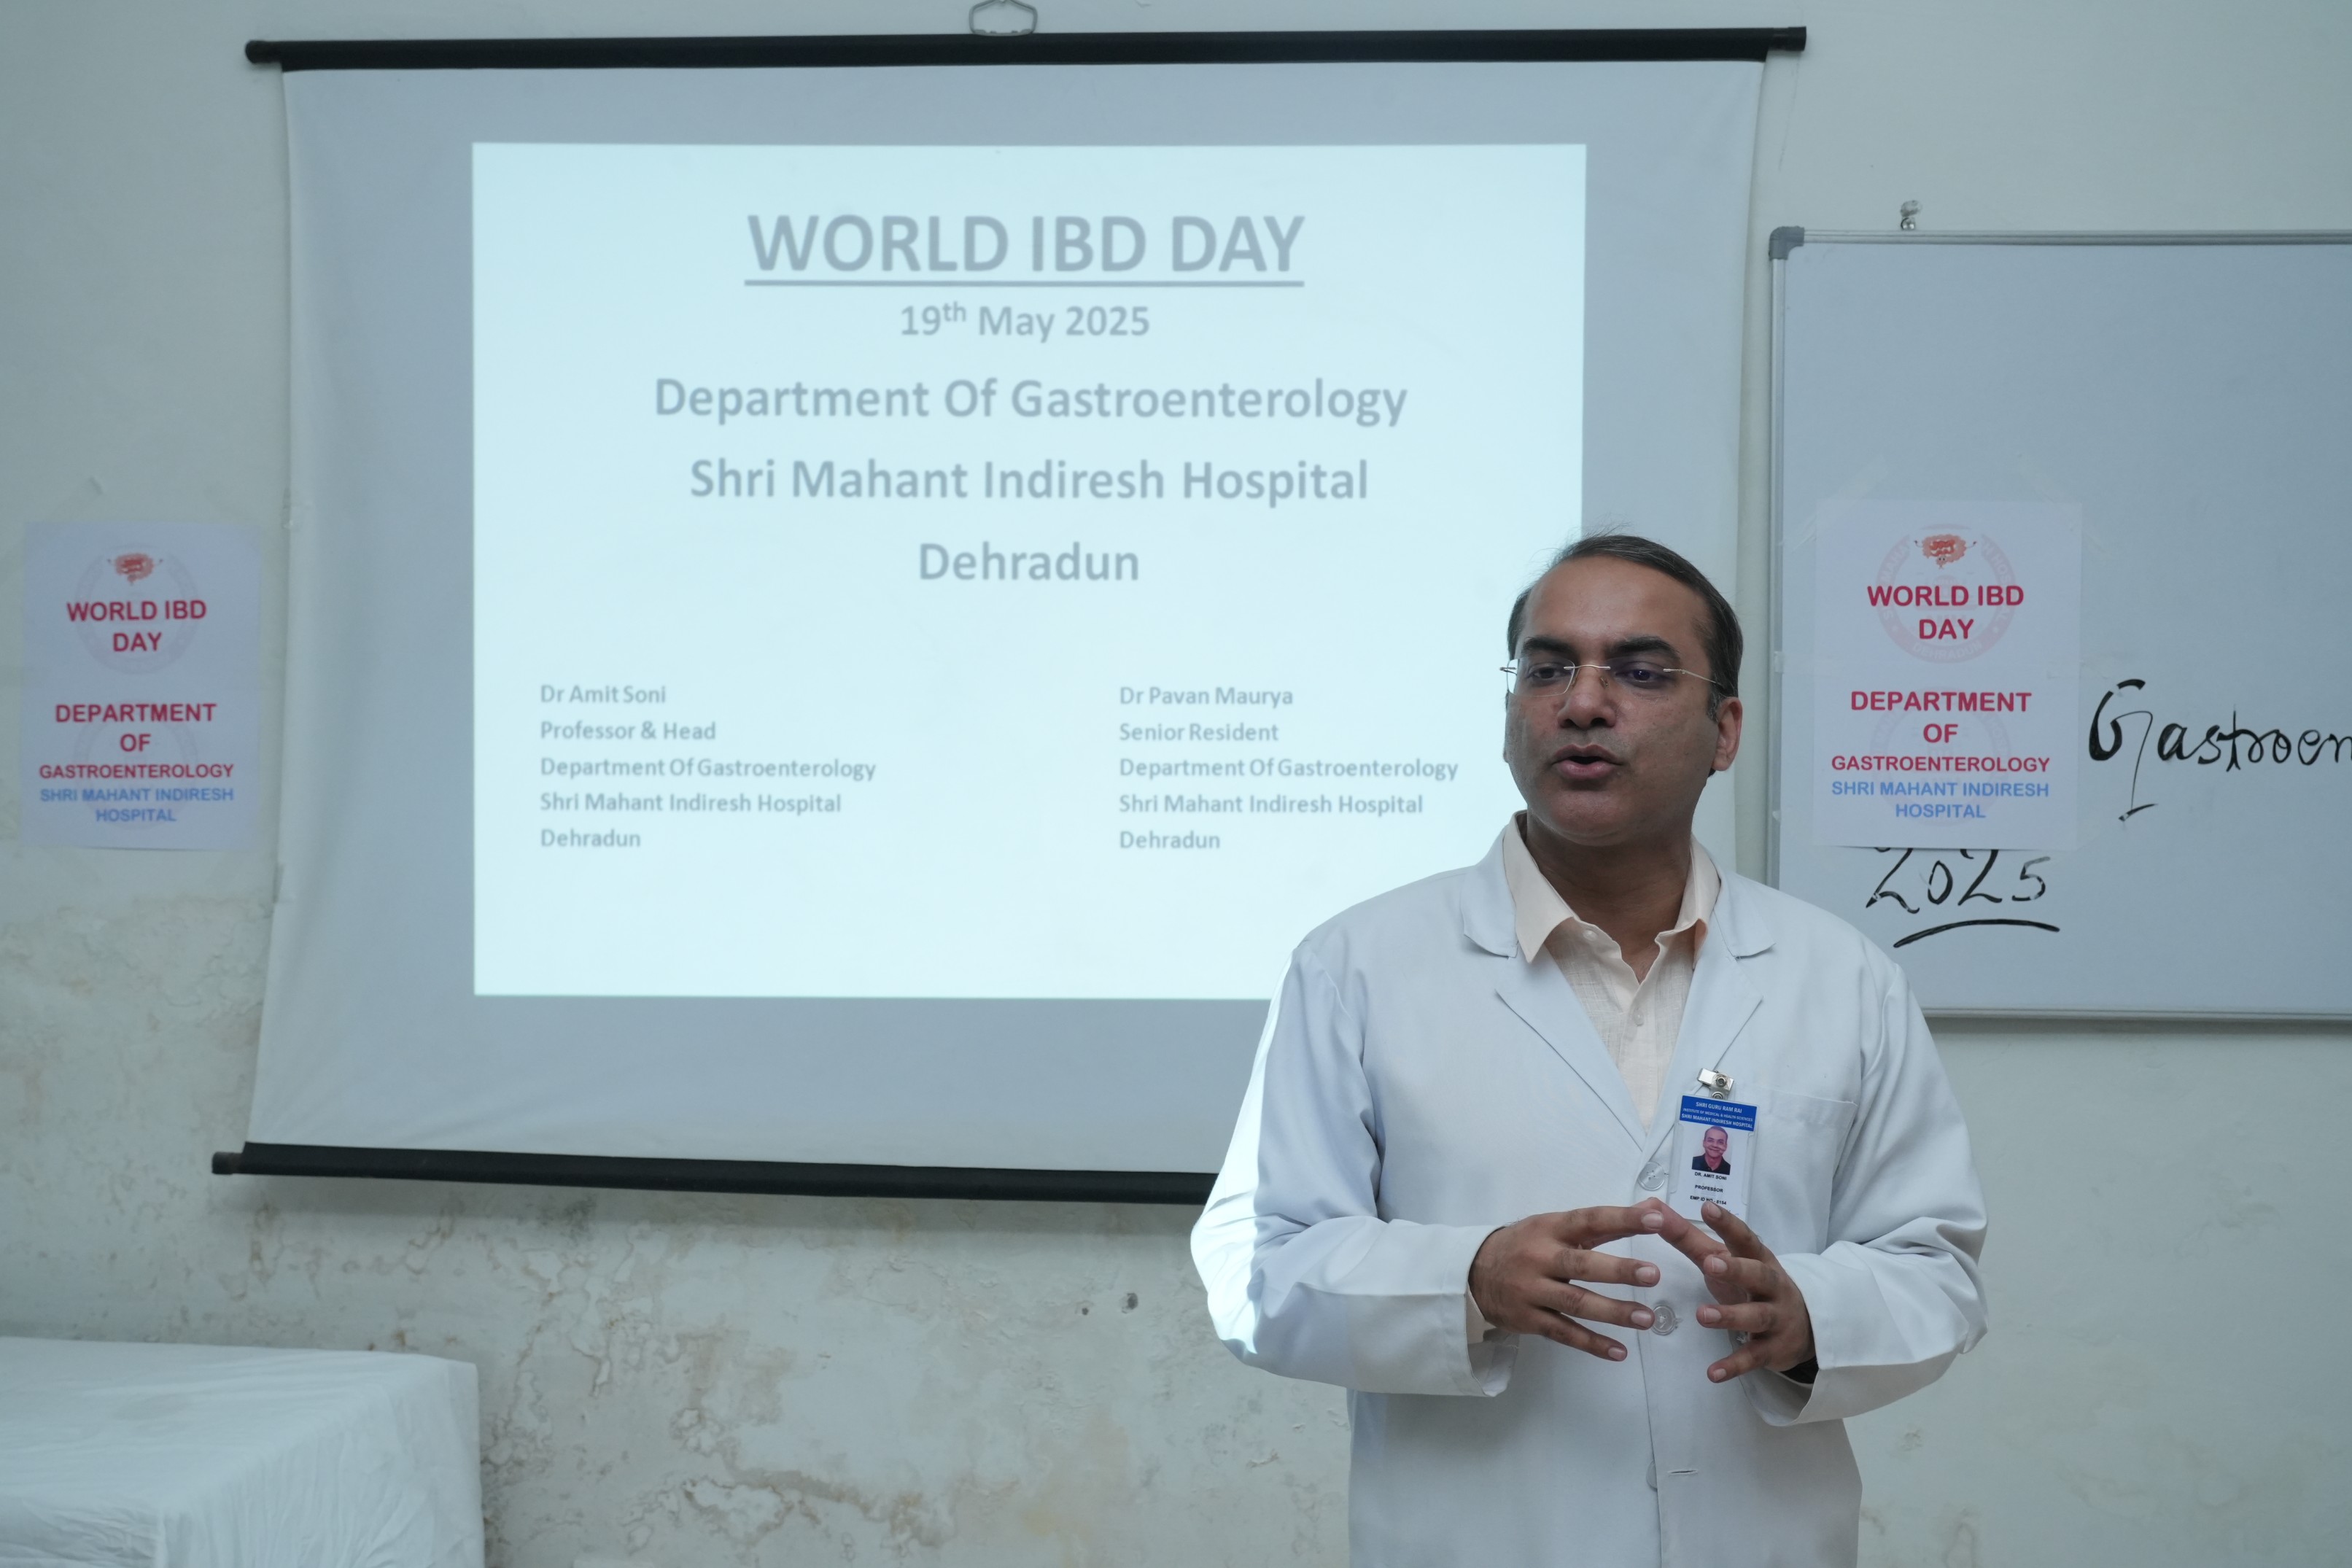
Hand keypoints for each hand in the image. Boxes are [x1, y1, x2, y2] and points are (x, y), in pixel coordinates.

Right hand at [1467, 1200, 1671, 1361]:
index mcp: (1550, 1228)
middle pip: (1581, 1265)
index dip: (1622, 1220)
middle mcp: (1540, 1258)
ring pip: (1575, 1303)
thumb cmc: (1524, 1245)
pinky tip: (1619, 1351)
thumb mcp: (1554, 1226)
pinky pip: (1563, 1333)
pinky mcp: (1529, 1320)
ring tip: (1646, 1318)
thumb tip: (1650, 1210)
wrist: (1472, 1272)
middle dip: (1618, 1270)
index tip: (1656, 1221)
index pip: (1590, 1220)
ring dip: (1612, 1312)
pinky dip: (1591, 1344)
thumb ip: (1601, 1224)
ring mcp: (1532, 1291)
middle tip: (1652, 1275)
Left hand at [1664, 1200, 1814, 1381]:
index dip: (1727, 1224)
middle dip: (1736, 1269)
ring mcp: (1775, 1318)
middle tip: (1710, 1263)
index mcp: (1758, 1259)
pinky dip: (1734, 1366)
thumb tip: (1653, 1209)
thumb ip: (1689, 1238)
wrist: (1806, 1325)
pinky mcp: (1773, 1349)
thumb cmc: (1752, 1285)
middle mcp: (1772, 1286)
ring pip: (1755, 1317)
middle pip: (1757, 1275)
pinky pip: (1753, 1357)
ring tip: (1703, 1315)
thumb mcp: (1726, 1260)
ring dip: (1730, 1316)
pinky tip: (1713, 1373)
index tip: (1708, 1207)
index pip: (1744, 1238)